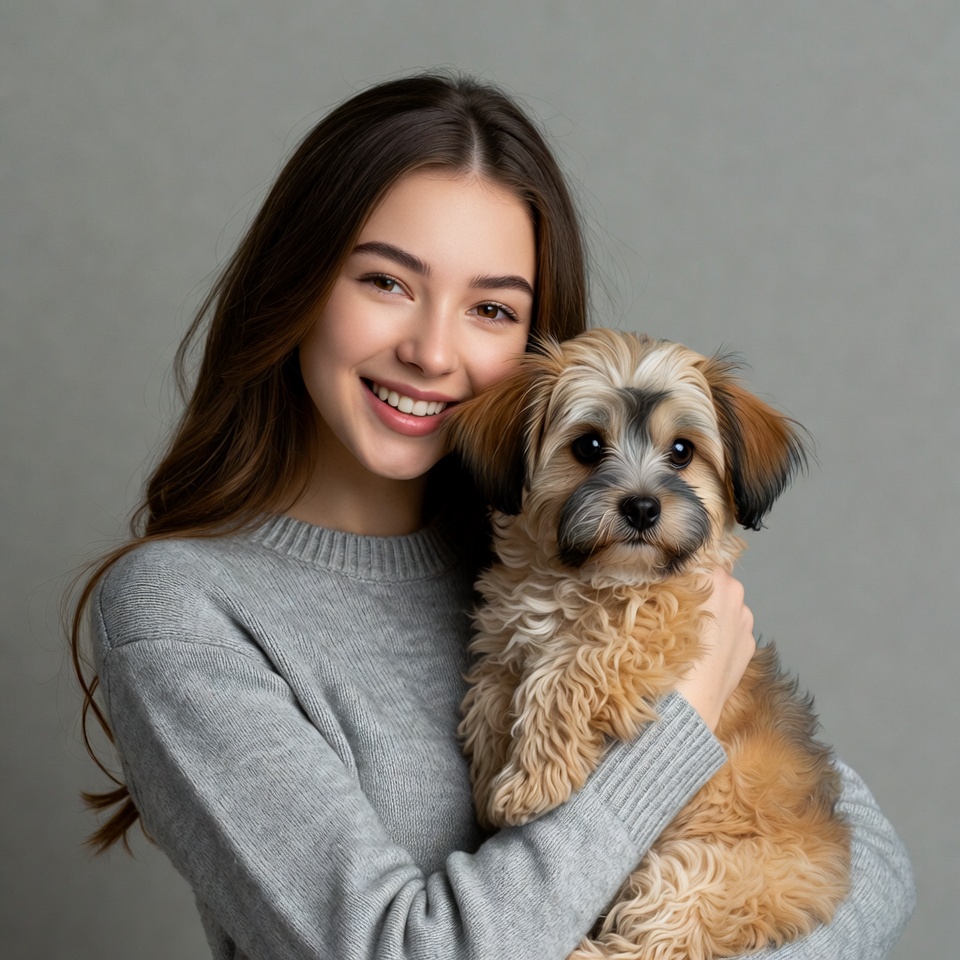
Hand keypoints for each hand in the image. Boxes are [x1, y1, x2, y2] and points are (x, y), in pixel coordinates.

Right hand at [675, 567, 755, 731]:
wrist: (684, 705)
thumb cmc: (662, 653)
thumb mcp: (653, 608)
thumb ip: (665, 583)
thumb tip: (662, 572)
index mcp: (714, 578)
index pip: (698, 558)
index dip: (682, 570)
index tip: (667, 582)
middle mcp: (735, 594)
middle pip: (715, 581)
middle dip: (699, 591)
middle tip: (674, 609)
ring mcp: (746, 623)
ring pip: (726, 607)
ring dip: (711, 614)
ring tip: (687, 635)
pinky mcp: (749, 647)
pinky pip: (733, 632)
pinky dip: (721, 637)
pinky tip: (702, 653)